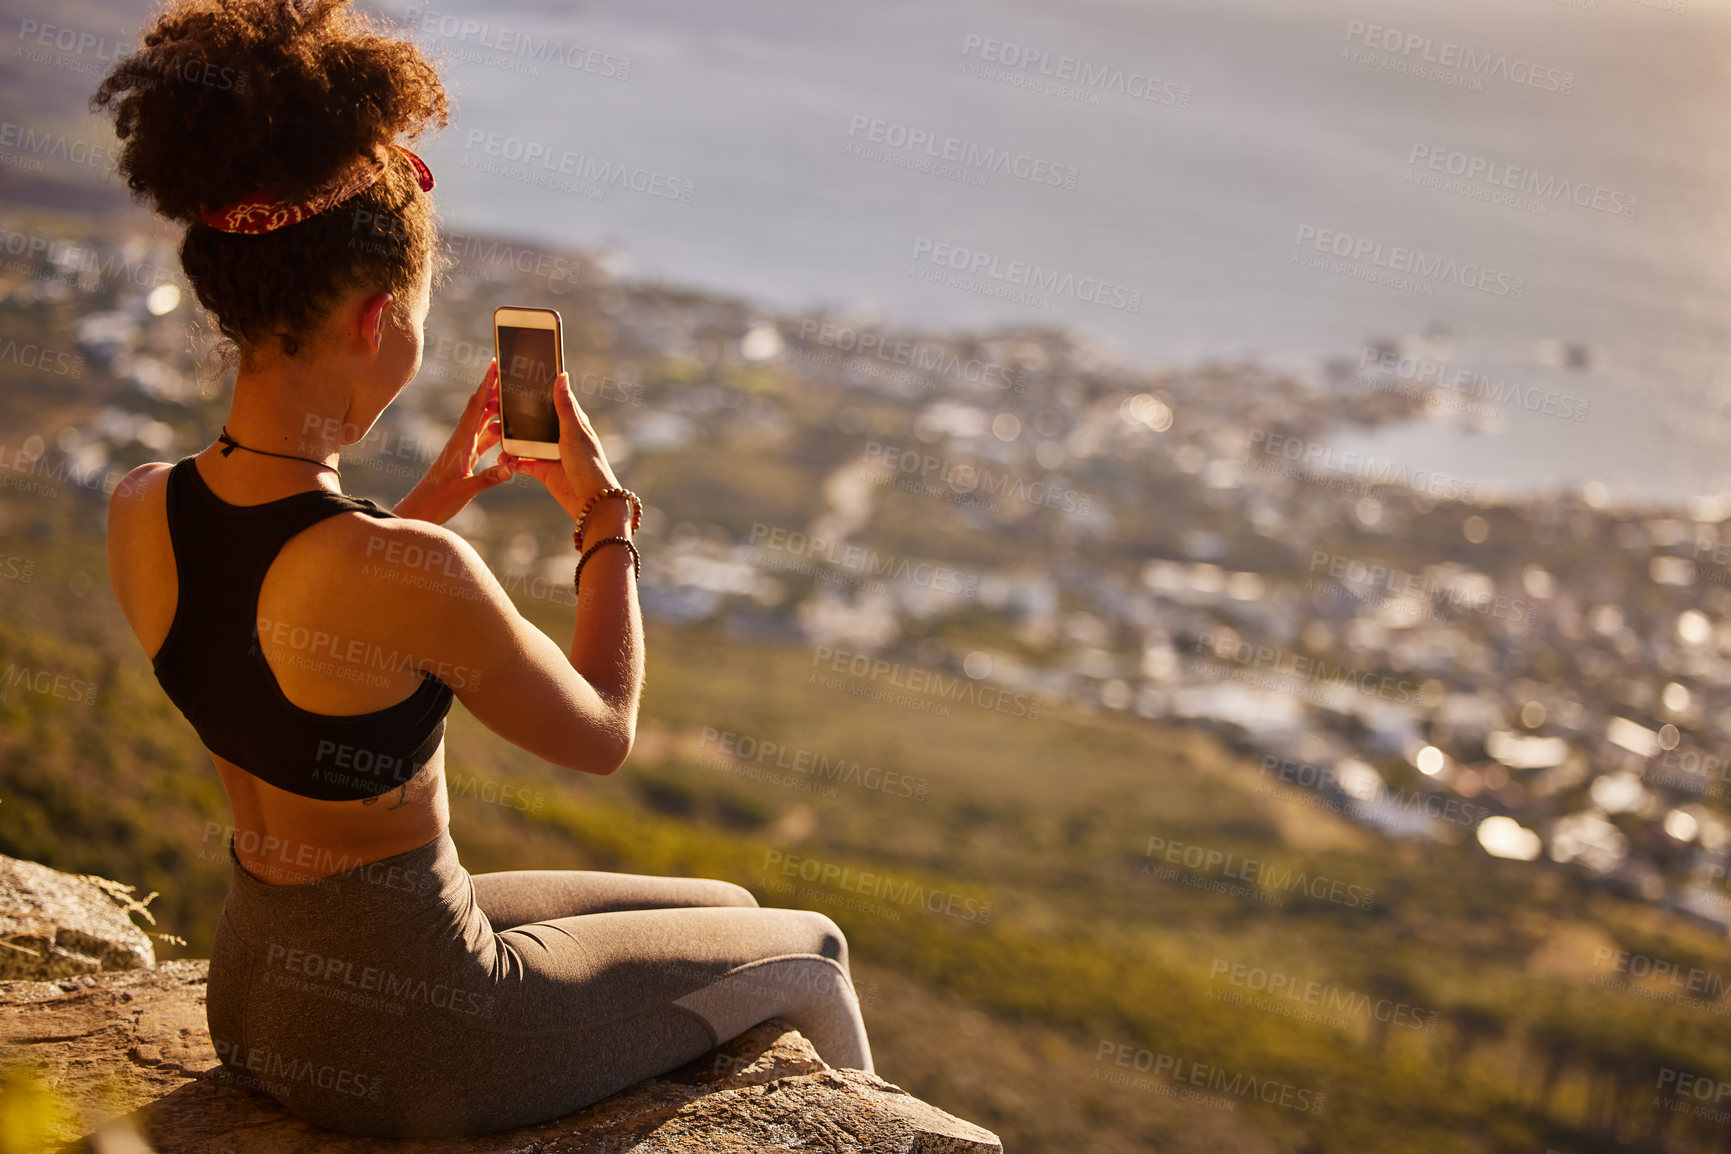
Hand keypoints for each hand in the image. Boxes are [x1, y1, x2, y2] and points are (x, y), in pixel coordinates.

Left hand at [390, 359, 514, 523]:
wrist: (420, 510)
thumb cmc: (438, 500)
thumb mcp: (465, 490)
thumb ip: (489, 478)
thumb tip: (511, 467)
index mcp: (461, 443)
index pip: (476, 408)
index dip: (486, 385)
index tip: (495, 365)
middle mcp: (462, 441)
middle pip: (480, 409)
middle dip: (494, 391)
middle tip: (510, 377)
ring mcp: (464, 450)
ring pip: (483, 424)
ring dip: (497, 412)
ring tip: (513, 401)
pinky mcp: (466, 460)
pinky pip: (484, 441)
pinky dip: (497, 434)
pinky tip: (507, 432)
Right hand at [502, 370, 622, 522]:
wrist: (592, 503)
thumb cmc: (590, 465)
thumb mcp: (575, 432)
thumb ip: (564, 406)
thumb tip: (561, 376)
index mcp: (572, 422)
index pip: (551, 400)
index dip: (534, 392)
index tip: (512, 383)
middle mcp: (560, 435)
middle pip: (532, 421)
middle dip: (513, 418)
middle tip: (494, 413)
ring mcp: (551, 453)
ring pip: (524, 441)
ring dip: (509, 439)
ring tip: (493, 435)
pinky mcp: (543, 470)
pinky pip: (522, 462)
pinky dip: (511, 461)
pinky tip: (502, 459)